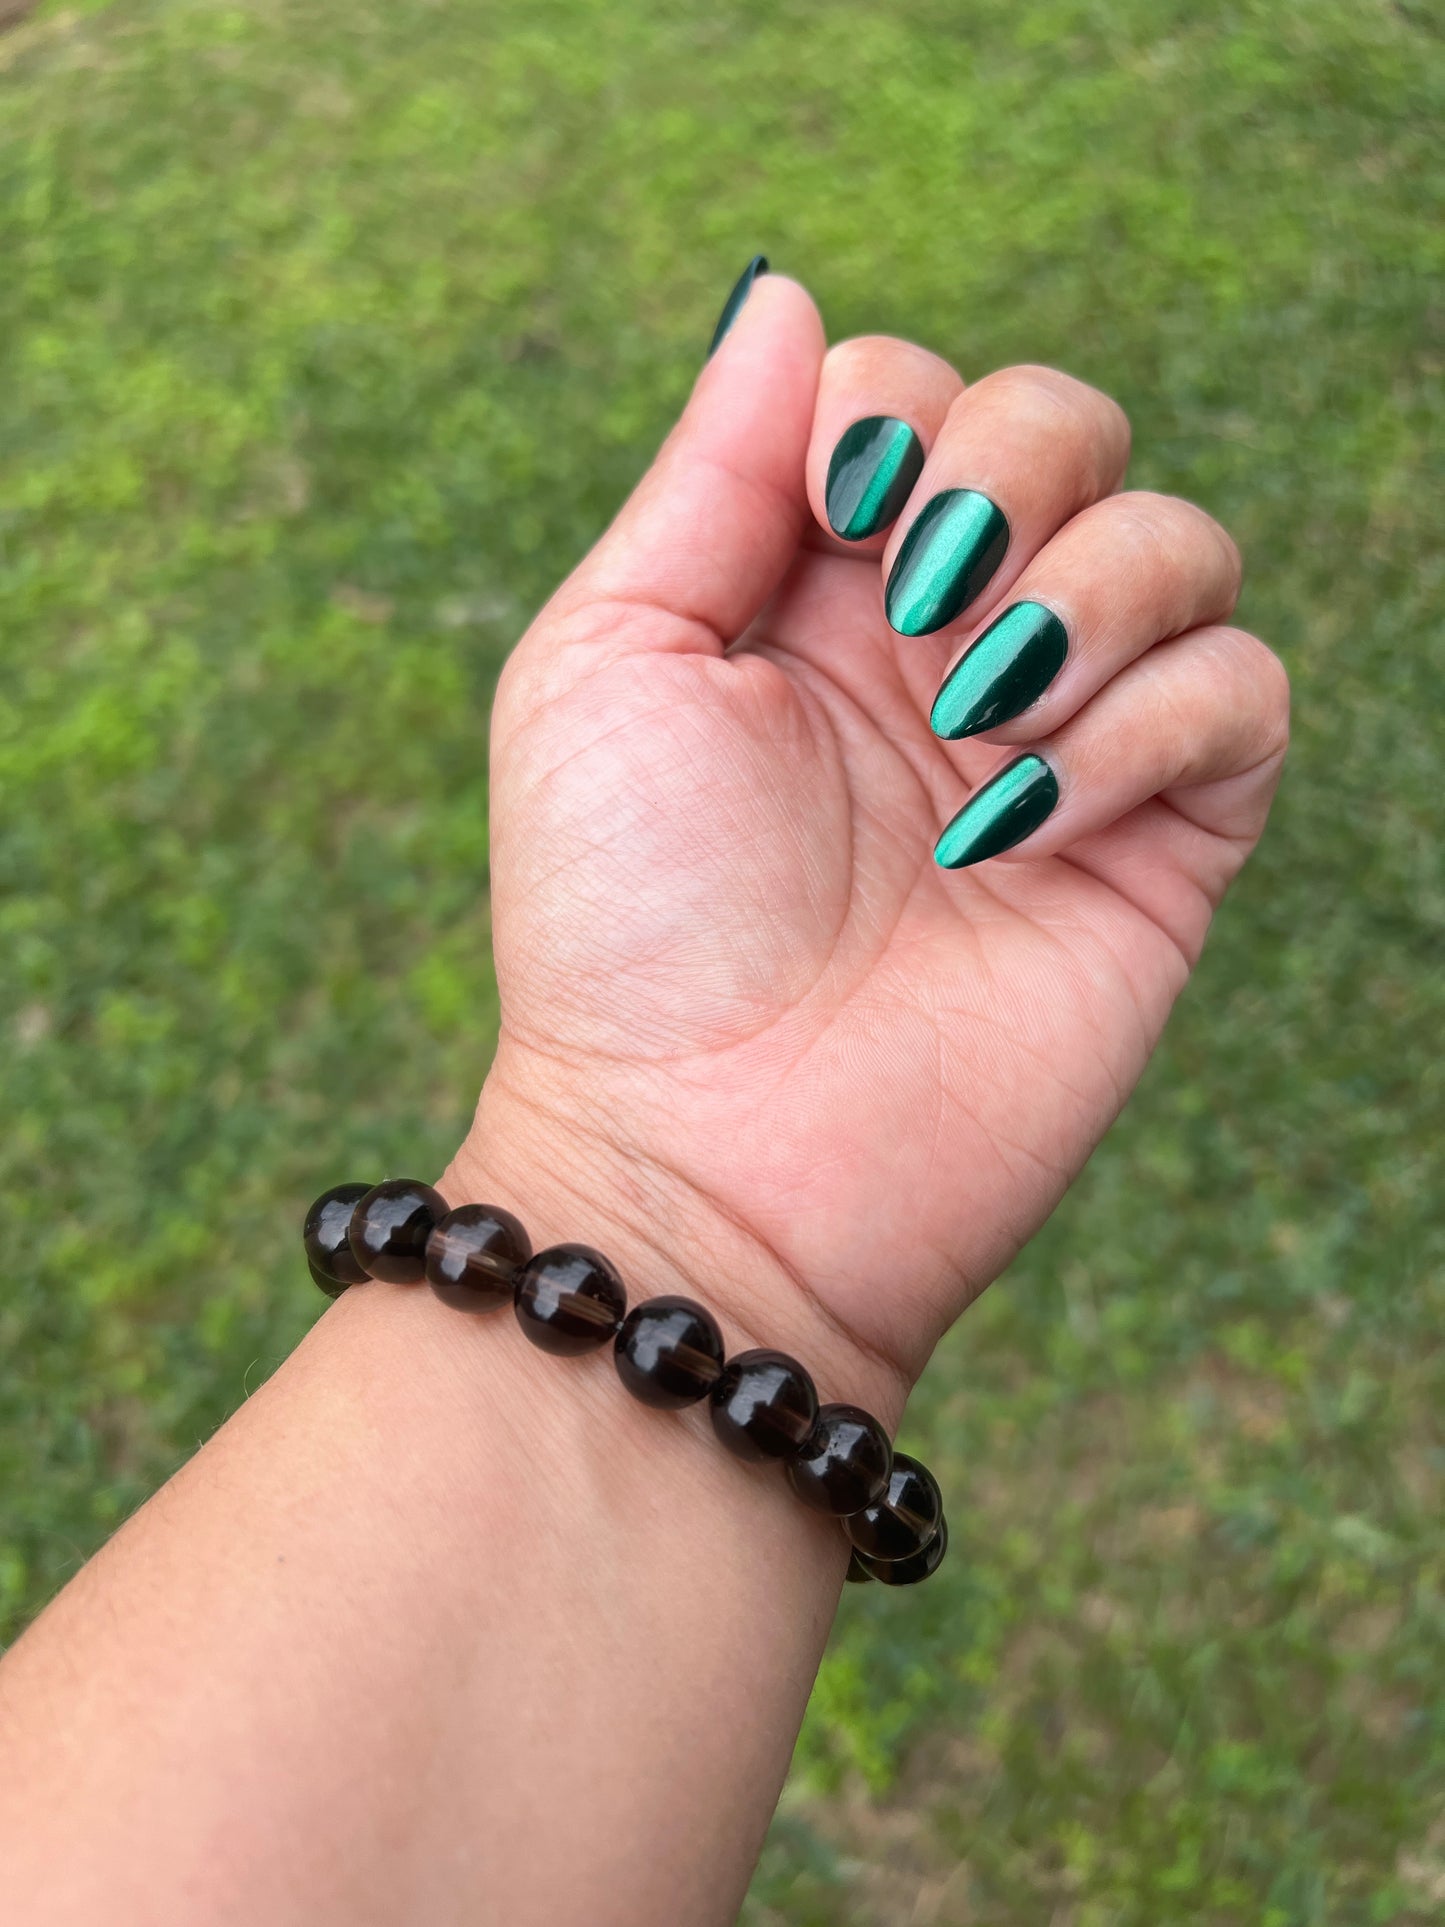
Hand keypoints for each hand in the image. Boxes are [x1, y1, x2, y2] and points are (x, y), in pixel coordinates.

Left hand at [446, 274, 1287, 1422]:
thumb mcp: (612, 661)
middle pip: (1069, 427)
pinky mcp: (1160, 847)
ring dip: (1084, 602)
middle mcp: (949, 648)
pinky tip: (1031, 824)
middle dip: (1011, 473)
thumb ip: (707, 472)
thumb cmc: (625, 923)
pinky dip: (1154, 723)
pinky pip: (1244, 692)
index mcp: (815, 590)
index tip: (833, 511)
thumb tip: (793, 299)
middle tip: (925, 617)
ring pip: (1181, 541)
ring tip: (978, 730)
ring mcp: (1063, 744)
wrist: (709, 1162)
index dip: (897, 410)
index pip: (918, 396)